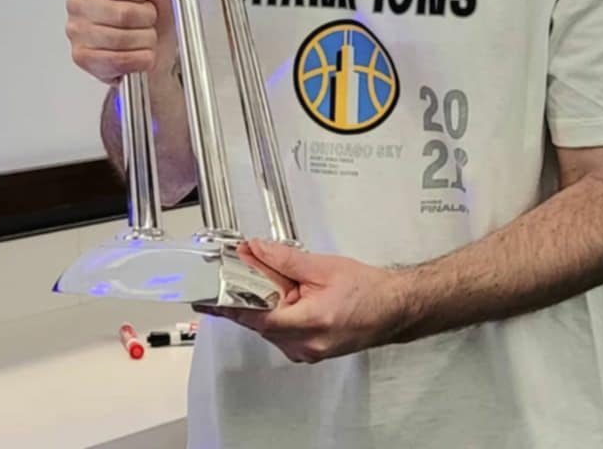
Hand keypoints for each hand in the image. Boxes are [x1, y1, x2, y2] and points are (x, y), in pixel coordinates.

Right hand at [65, 0, 173, 84]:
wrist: (161, 46)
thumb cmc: (155, 11)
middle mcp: (77, 3)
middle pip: (123, 14)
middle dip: (146, 18)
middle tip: (146, 18)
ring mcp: (77, 31)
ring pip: (123, 39)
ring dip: (145, 39)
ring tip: (142, 34)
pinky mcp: (83, 58)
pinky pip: (120, 60)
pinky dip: (139, 58)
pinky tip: (138, 51)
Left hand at [195, 240, 408, 363]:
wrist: (394, 308)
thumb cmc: (367, 289)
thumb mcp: (323, 267)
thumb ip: (285, 259)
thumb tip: (255, 250)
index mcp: (309, 323)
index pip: (257, 316)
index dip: (230, 304)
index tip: (208, 295)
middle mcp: (304, 345)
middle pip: (259, 321)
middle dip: (246, 294)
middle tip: (234, 267)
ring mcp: (306, 352)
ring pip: (269, 327)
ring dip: (260, 302)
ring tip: (258, 274)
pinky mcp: (309, 351)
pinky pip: (281, 331)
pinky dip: (274, 311)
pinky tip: (278, 292)